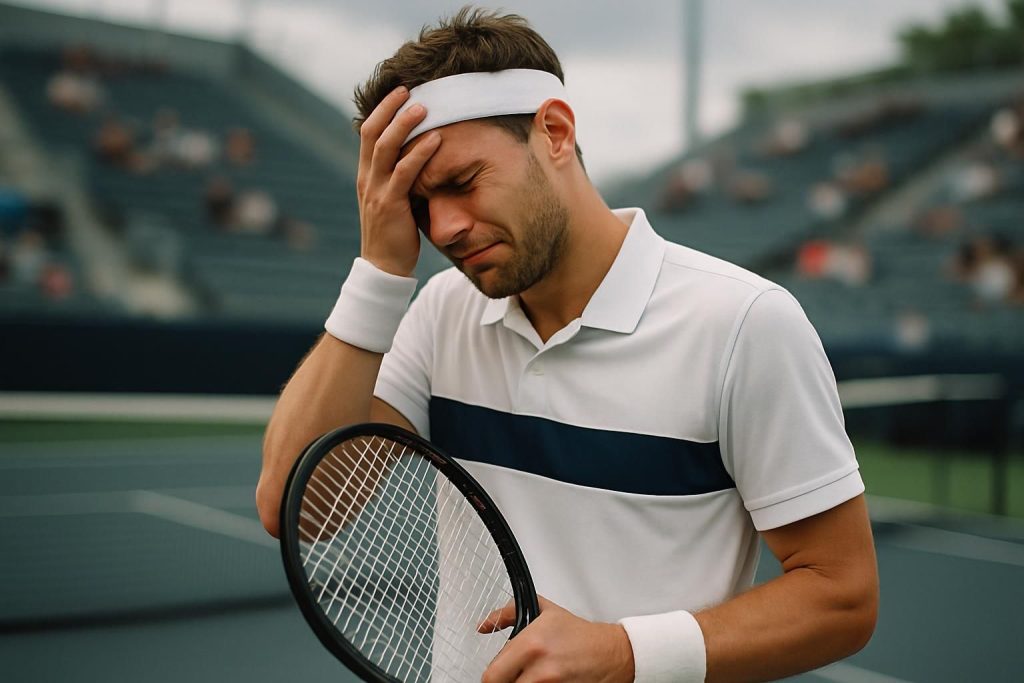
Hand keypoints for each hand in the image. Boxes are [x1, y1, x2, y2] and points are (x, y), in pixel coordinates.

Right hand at [355, 86, 442, 275]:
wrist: (384, 268)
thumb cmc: (394, 234)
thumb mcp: (393, 200)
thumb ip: (399, 179)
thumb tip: (417, 157)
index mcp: (366, 176)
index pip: (367, 134)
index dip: (380, 111)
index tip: (397, 93)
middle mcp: (367, 180)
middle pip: (371, 133)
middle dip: (389, 108)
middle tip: (408, 89)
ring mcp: (376, 191)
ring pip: (385, 148)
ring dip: (404, 124)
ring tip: (423, 106)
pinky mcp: (390, 205)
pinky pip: (404, 173)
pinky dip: (420, 154)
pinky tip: (436, 140)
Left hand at [479, 596, 634, 682]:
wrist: (610, 653)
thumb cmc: (579, 634)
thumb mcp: (543, 611)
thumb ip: (507, 614)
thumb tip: (484, 626)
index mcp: (531, 645)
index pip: (491, 675)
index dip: (492, 676)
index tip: (497, 674)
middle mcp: (540, 670)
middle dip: (506, 681)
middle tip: (513, 675)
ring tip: (532, 676)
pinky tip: (544, 681)